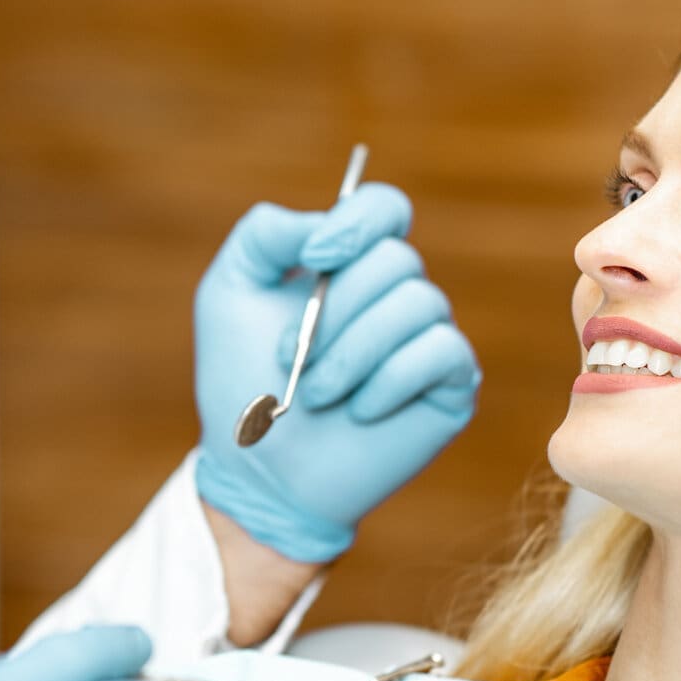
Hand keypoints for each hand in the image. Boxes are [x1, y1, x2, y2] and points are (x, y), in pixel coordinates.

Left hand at [194, 183, 479, 562]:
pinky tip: (360, 411)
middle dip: (334, 309)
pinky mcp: (451, 384)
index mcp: (349, 265)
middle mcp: (395, 295)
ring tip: (317, 394)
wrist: (260, 471)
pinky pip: (441, 351)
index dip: (356, 222)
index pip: (384, 208)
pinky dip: (390, 380)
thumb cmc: (242, 384)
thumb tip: (325, 222)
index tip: (313, 258)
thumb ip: (265, 234)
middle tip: (289, 355)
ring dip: (353, 352)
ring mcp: (427, 338)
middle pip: (396, 258)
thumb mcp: (228, 293)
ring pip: (418, 303)